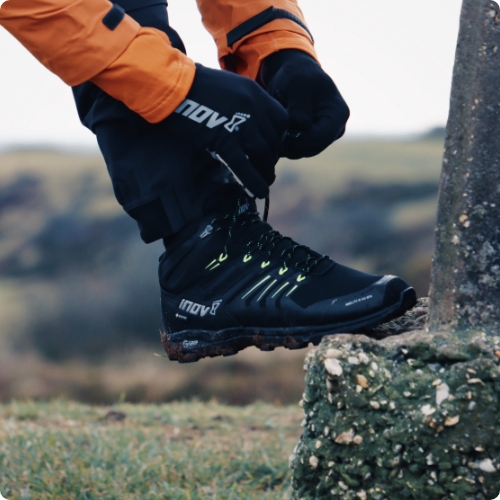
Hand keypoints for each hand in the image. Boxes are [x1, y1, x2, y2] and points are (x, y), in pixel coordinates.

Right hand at [166, 64, 287, 198]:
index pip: (282, 120)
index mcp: (255, 93)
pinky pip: (245, 166)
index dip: (278, 138)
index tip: (271, 148)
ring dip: (266, 171)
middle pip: (274, 140)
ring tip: (266, 182)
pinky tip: (259, 192)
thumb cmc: (193, 86)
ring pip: (263, 154)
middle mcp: (254, 108)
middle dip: (271, 157)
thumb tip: (248, 124)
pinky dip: (254, 181)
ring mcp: (241, 124)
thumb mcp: (228, 88)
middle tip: (266, 168)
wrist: (172, 85)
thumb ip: (243, 104)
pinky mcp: (224, 140)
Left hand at [261, 50, 349, 158]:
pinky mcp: (311, 140)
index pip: (321, 137)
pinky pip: (296, 150)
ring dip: (286, 145)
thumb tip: (301, 126)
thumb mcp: (298, 82)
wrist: (293, 74)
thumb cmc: (297, 73)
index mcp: (338, 114)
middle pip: (312, 148)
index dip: (300, 139)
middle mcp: (335, 129)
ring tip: (273, 127)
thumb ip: (300, 105)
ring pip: (302, 152)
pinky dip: (284, 145)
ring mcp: (323, 137)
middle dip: (291, 143)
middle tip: (273, 130)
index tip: (281, 131)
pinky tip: (274, 131)